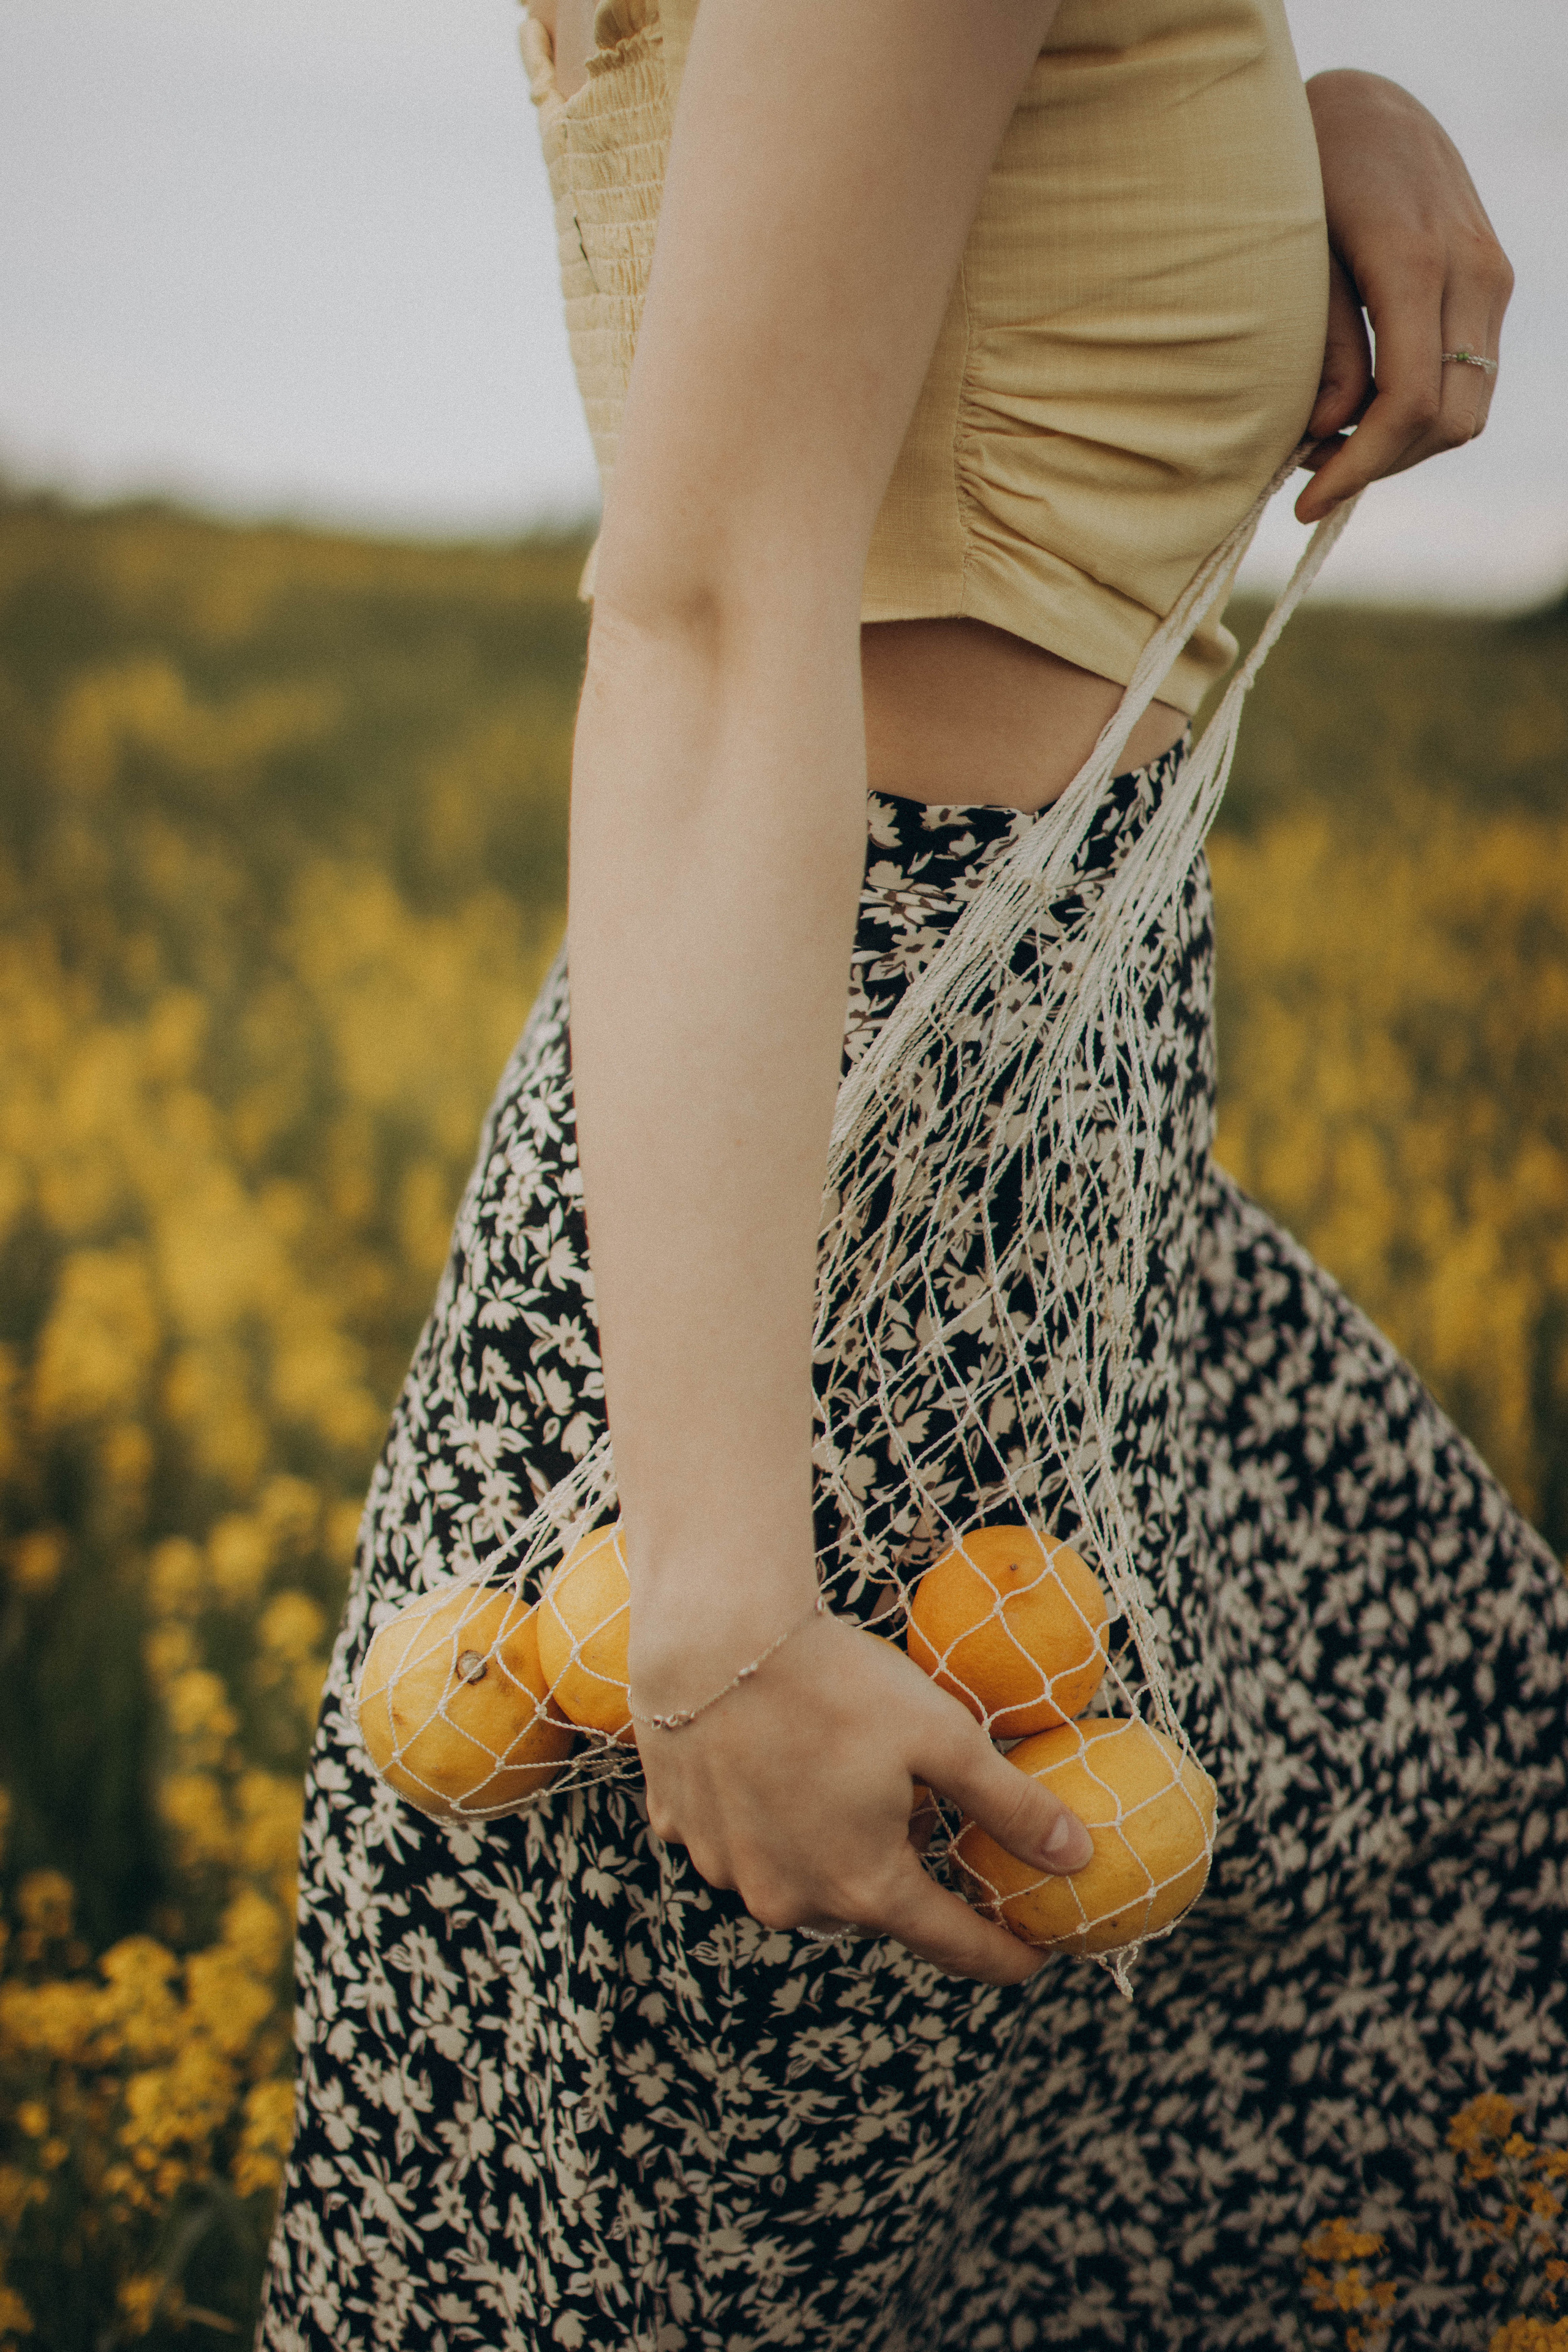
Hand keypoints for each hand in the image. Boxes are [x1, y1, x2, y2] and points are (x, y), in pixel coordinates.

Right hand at [635, 1608, 1093, 1983]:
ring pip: (807, 1874)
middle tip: (922, 1802)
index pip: (952, 1943)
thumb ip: (1012, 1806)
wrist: (712, 1635)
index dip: (1002, 1953)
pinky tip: (774, 1761)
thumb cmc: (835, 1682)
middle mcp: (793, 1899)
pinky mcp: (683, 1832)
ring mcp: (731, 1871)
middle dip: (905, 1867)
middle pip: (873, 1901)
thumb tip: (1077, 1857)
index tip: (1033, 1957)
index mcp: (864, 1885)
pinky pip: (745, 1842)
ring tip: (846, 1770)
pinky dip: (768, 1817)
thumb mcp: (943, 1736)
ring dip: (834, 1844)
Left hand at [1297, 70, 1513, 522]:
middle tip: (1312, 477)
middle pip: (1446, 418)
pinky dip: (1422, 413)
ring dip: (1403, 446)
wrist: (1369, 104)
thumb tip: (1332, 429)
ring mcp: (1491, 275)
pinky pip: (1470, 375)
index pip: (1407, 401)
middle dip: (1380, 464)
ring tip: (1331, 447)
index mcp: (1415, 262)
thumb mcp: (1296, 256)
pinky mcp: (1491, 280)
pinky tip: (1363, 413)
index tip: (1304, 503)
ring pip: (1468, 407)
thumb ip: (1323, 345)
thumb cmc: (1311, 171)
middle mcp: (1471, 270)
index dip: (1358, 466)